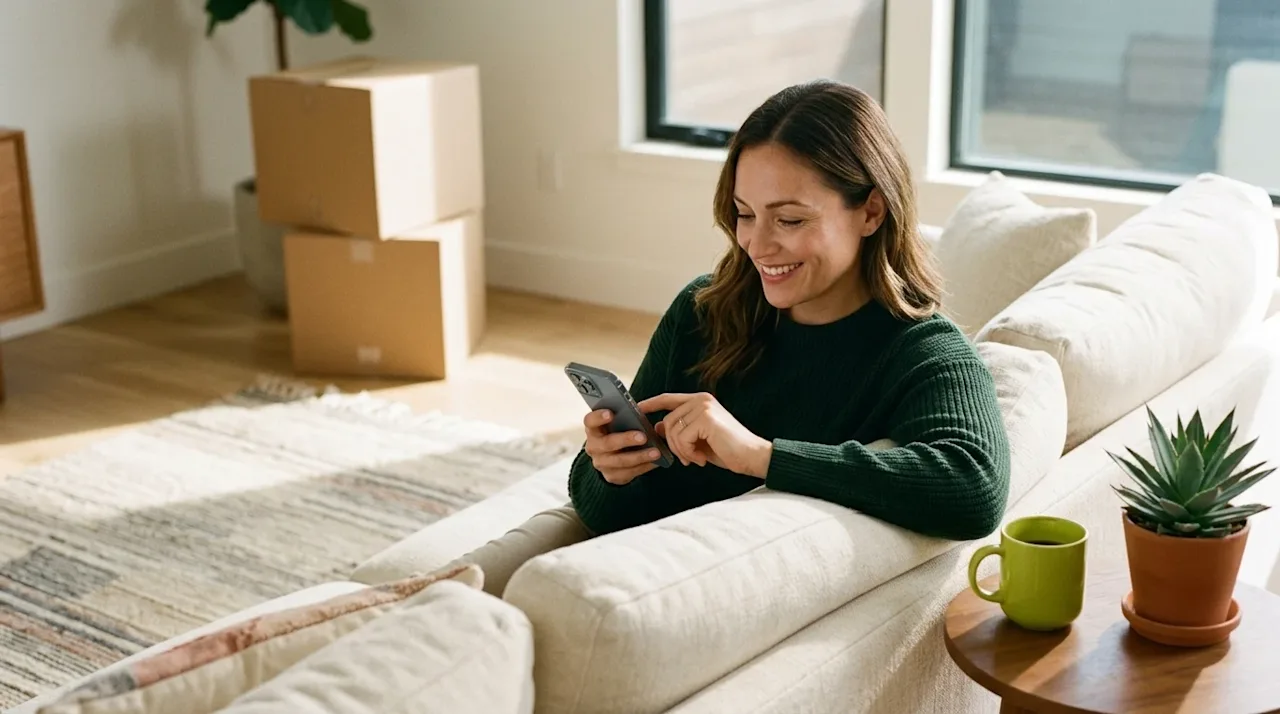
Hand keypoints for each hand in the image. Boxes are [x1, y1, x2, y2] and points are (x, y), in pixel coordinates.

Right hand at [582, 409, 661, 484]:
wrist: (614, 456)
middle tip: (643, 437)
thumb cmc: (619, 432)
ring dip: (640, 456)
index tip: (611, 413)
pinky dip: (643, 466)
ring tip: (656, 452)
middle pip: (607, 443)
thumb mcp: (617, 424)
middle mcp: (593, 447)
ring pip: (620, 461)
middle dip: (626, 440)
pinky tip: (655, 462)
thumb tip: (641, 412)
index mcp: (593, 429)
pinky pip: (628, 473)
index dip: (598, 417)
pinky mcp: (611, 476)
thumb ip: (624, 417)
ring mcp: (601, 463)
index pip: (590, 421)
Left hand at [637, 392, 772, 477]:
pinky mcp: (705, 418)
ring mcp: (703, 407)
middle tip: (688, 459)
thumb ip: (680, 429)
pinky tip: (702, 459)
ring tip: (697, 459)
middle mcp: (701, 400)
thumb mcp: (698, 439)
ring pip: (672, 431)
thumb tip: (656, 426)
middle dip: (673, 444)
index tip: (637, 409)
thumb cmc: (728, 449)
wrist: (752, 456)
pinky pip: (682, 438)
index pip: (669, 399)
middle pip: (667, 421)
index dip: (651, 403)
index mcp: (700, 401)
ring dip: (682, 451)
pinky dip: (689, 453)